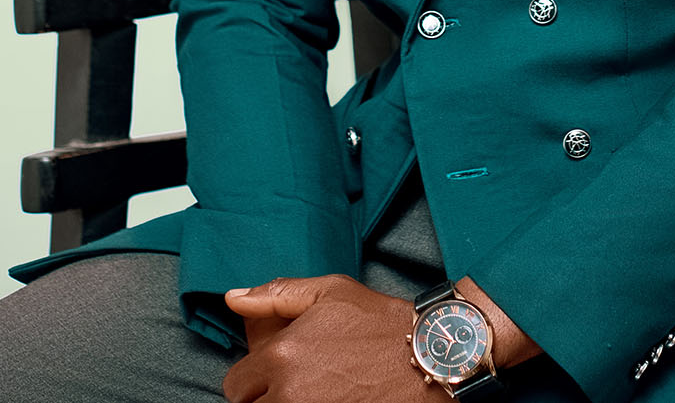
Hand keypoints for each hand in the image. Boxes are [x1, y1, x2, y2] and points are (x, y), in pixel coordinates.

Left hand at [222, 272, 542, 400]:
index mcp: (281, 356)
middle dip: (268, 394)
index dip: (256, 375)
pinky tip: (332, 398)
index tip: (279, 368)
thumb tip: (234, 298)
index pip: (236, 384)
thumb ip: (276, 294)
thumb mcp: (330, 292)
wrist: (429, 357)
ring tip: (318, 390)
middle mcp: (288, 394)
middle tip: (302, 379)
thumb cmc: (380, 323)